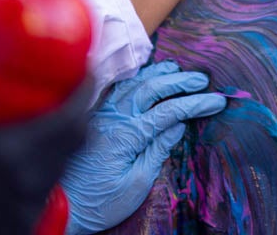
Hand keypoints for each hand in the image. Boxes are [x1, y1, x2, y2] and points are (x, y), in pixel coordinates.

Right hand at [0, 39, 90, 234]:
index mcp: (14, 153)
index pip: (74, 118)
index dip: (86, 91)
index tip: (85, 71)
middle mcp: (29, 183)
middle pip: (76, 142)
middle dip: (75, 115)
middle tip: (64, 95)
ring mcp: (26, 210)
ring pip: (60, 170)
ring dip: (58, 147)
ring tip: (44, 126)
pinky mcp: (19, 229)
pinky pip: (42, 198)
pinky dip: (39, 178)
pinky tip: (23, 167)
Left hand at [61, 61, 226, 233]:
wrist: (60, 207)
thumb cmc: (100, 202)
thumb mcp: (136, 184)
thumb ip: (157, 150)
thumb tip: (178, 124)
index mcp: (126, 136)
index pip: (168, 111)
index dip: (195, 104)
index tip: (217, 101)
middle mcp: (112, 118)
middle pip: (151, 89)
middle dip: (180, 82)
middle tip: (202, 79)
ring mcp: (101, 114)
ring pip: (131, 83)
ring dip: (156, 74)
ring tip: (177, 69)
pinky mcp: (94, 117)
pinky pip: (115, 89)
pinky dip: (133, 78)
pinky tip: (143, 75)